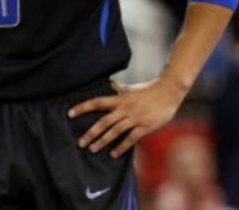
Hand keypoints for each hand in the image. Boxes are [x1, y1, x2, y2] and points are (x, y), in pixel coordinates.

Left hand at [68, 78, 183, 157]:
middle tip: (80, 142)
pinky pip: (131, 138)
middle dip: (91, 132)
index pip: (97, 102)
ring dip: (103, 141)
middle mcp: (125, 109)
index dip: (83, 107)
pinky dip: (122, 147)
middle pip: (104, 121)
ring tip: (92, 149)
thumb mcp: (131, 88)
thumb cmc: (149, 89)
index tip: (70, 113)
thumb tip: (109, 85)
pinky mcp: (145, 126)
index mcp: (120, 99)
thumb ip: (119, 90)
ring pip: (115, 131)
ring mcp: (135, 118)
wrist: (169, 92)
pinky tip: (113, 154)